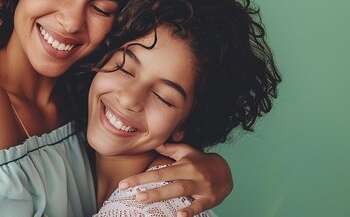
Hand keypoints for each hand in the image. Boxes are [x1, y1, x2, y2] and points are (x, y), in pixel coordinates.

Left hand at [118, 143, 232, 216]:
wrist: (226, 171)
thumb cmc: (200, 161)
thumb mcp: (186, 151)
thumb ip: (168, 148)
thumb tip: (152, 140)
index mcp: (183, 164)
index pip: (158, 170)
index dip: (140, 178)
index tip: (124, 184)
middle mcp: (191, 174)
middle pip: (168, 180)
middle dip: (150, 188)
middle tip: (135, 196)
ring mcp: (201, 187)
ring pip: (180, 190)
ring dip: (163, 195)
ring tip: (147, 201)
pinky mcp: (210, 199)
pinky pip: (199, 205)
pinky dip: (190, 211)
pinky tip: (180, 215)